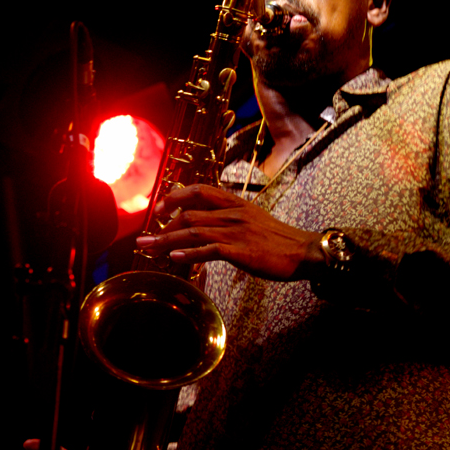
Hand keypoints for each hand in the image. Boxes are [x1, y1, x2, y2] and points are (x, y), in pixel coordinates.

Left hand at [137, 184, 322, 280]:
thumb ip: (230, 218)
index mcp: (236, 203)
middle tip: (143, 239)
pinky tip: (174, 258)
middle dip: (162, 226)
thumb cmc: (279, 239)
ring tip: (148, 249)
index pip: (199, 191)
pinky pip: (211, 250)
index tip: (158, 209)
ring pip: (194, 232)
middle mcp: (233, 213)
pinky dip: (190, 253)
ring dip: (167, 240)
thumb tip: (205, 224)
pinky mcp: (242, 251)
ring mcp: (237, 231)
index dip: (175, 197)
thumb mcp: (253, 219)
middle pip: (189, 215)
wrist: (306, 251)